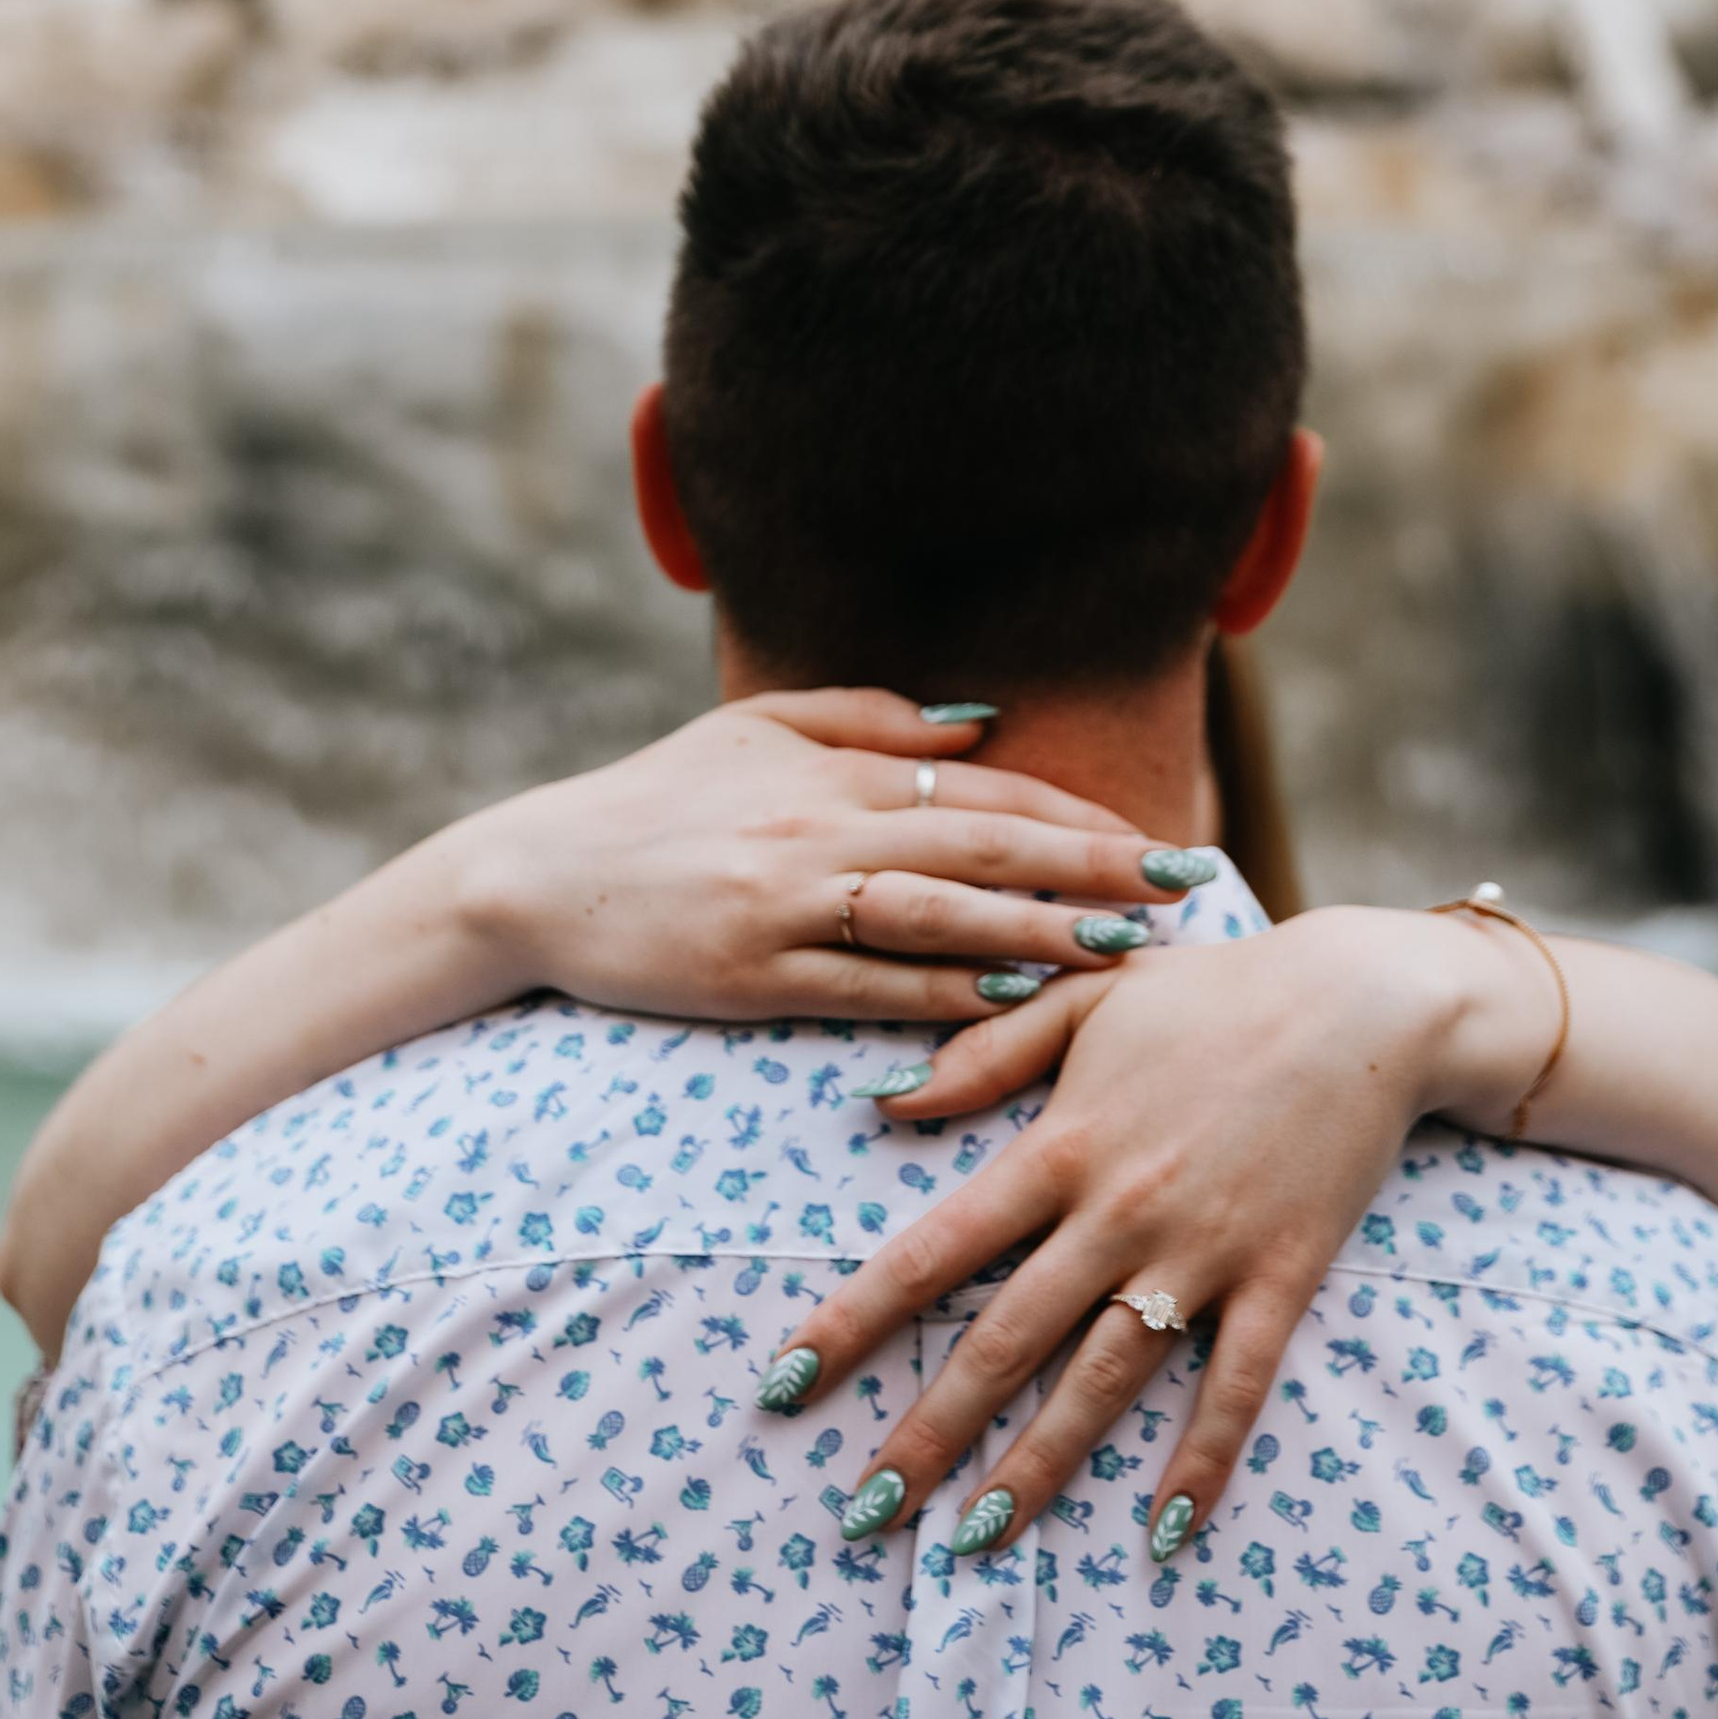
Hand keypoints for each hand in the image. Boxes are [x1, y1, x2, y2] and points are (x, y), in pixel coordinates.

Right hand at [459, 687, 1195, 1026]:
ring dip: (1042, 929)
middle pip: (983, 842)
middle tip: (1181, 886)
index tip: (1153, 839)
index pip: (981, 788)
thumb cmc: (656, 802)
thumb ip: (873, 720)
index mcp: (831, 769)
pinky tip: (1015, 998)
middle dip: (1092, 866)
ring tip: (1126, 949)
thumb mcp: (756, 729)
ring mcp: (788, 903)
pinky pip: (869, 985)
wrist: (536, 875)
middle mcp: (820, 829)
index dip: (1073, 814)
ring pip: (941, 914)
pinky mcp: (754, 974)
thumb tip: (985, 722)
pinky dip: (946, 992)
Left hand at [769, 906, 1548, 1560]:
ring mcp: (1202, 1252)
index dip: (855, 1323)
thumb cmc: (1212, 993)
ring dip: (1039, 1467)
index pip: (934, 1251)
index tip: (789, 1385)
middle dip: (929, 1434)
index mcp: (1060, 1146)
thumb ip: (982, 1054)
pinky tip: (1167, 1530)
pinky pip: (1237, 1385)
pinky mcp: (1281, 1277)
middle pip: (1006, 1341)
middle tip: (866, 1514)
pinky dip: (1203, 1460)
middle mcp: (1118, 1211)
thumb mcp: (1081, 999)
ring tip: (977, 1540)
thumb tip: (883, 1105)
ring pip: (1105, 1379)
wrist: (1361, 1001)